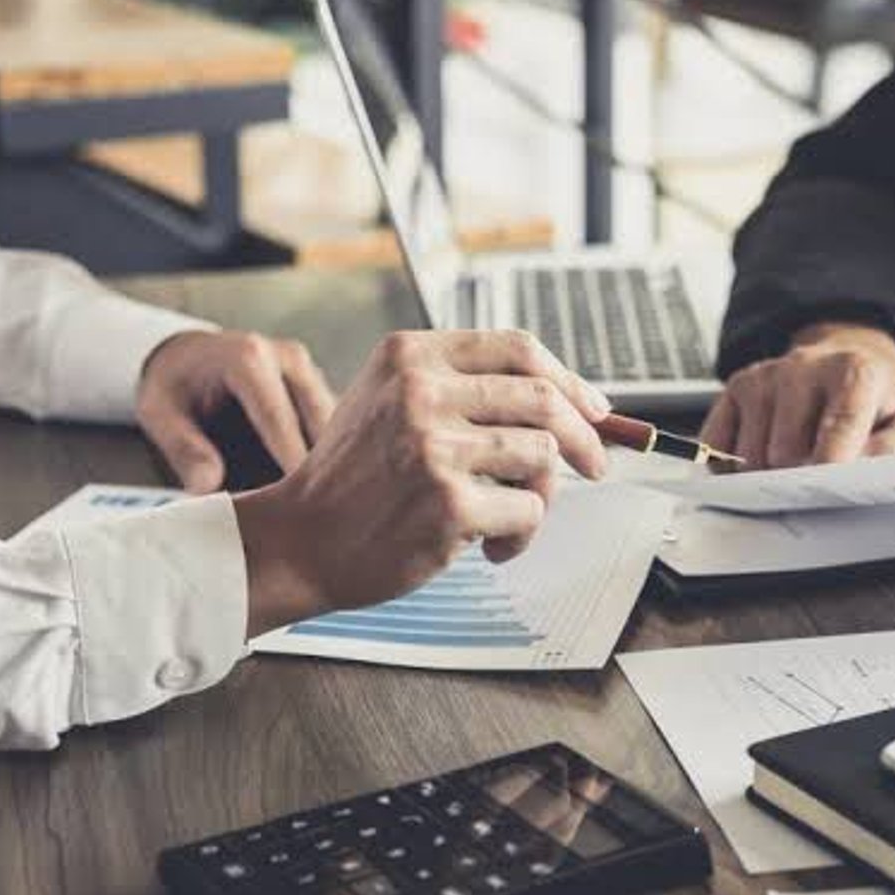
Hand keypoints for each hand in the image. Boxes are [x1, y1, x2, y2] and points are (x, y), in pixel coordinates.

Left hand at [137, 330, 337, 492]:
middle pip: (319, 424)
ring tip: (320, 510)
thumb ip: (183, 448)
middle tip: (314, 518)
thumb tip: (207, 486)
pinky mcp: (321, 388)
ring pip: (336, 429)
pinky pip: (336, 430)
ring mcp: (311, 372)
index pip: (279, 421)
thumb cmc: (174, 388)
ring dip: (331, 467)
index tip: (298, 508)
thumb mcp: (159, 413)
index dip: (290, 466)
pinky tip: (318, 493)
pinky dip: (330, 461)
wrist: (190, 358)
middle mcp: (289, 358)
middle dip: (320, 472)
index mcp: (249, 359)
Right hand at [231, 330, 611, 636]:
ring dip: (542, 494)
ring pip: (542, 454)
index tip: (592, 408)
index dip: (567, 379)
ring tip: (511, 516)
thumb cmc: (354, 479)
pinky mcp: (449, 503)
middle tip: (594, 465)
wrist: (300, 541)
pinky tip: (490, 546)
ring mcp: (434, 447)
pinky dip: (522, 536)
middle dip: (584, 437)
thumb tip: (567, 399)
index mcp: (409, 356)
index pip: (517, 348)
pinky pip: (529, 511)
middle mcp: (420, 392)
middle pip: (543, 398)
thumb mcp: (388, 401)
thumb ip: (460, 387)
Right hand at [700, 321, 894, 468]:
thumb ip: (891, 455)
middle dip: (800, 475)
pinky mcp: (735, 389)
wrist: (850, 363)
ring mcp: (764, 376)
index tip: (825, 484)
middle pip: (786, 449)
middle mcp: (803, 367)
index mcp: (856, 372)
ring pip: (749, 456)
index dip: (832, 457)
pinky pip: (718, 447)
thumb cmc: (878, 405)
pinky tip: (764, 456)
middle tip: (819, 470)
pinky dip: (736, 466)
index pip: (841, 420)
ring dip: (770, 472)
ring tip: (798, 456)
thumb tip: (851, 478)